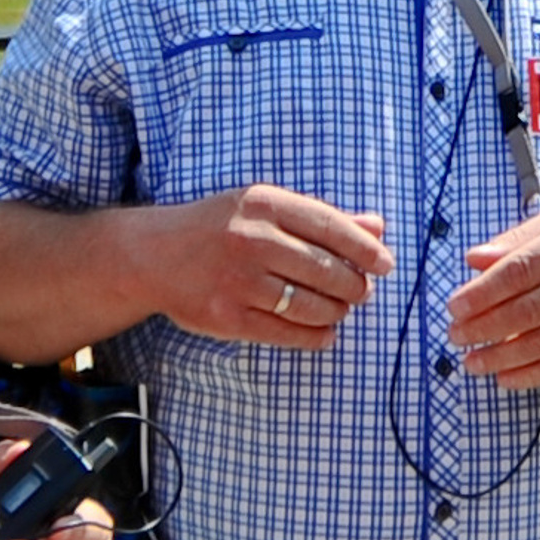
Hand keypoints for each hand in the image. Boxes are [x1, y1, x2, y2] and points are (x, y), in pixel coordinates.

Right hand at [144, 187, 392, 347]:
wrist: (153, 255)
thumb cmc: (222, 227)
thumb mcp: (266, 208)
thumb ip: (322, 217)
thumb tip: (378, 228)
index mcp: (264, 203)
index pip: (331, 226)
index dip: (366, 249)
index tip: (385, 265)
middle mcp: (251, 240)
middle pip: (327, 270)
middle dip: (355, 286)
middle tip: (360, 292)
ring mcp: (238, 280)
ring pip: (312, 305)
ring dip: (337, 311)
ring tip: (339, 308)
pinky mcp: (227, 316)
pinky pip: (288, 333)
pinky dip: (316, 335)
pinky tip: (324, 331)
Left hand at [447, 203, 539, 388]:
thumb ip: (519, 239)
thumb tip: (475, 259)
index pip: (517, 272)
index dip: (480, 294)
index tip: (454, 307)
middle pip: (525, 311)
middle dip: (482, 328)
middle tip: (456, 335)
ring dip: (501, 357)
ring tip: (472, 361)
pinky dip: (533, 375)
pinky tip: (506, 377)